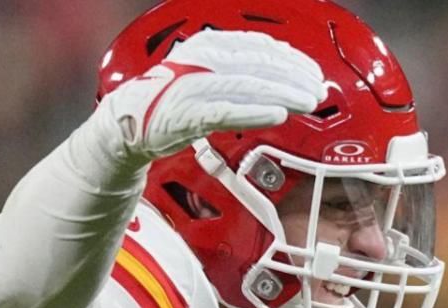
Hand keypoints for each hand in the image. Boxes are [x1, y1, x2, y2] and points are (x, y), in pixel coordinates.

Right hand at [97, 30, 324, 163]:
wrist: (128, 124)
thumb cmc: (174, 100)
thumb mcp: (210, 75)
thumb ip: (243, 72)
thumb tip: (287, 76)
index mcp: (208, 44)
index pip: (258, 46)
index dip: (291, 59)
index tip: (314, 73)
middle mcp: (200, 58)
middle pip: (258, 64)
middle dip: (294, 78)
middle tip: (318, 91)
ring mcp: (192, 84)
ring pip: (247, 85)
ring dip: (283, 94)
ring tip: (307, 102)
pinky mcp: (186, 113)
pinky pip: (227, 111)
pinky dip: (255, 112)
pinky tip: (278, 116)